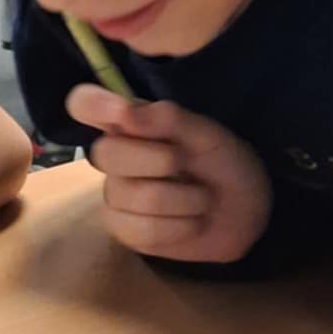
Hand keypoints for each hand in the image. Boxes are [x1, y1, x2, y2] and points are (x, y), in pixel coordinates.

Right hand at [68, 86, 271, 263]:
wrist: (247, 213)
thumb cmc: (224, 164)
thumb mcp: (207, 135)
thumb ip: (168, 119)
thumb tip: (125, 112)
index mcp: (129, 123)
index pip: (85, 104)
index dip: (94, 104)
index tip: (122, 112)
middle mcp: (114, 156)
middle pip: (105, 153)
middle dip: (159, 160)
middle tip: (187, 164)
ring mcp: (115, 194)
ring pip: (130, 195)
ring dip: (182, 199)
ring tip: (200, 199)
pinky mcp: (124, 230)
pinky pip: (141, 229)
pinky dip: (179, 227)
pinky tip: (191, 223)